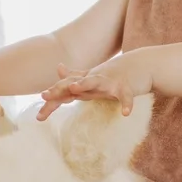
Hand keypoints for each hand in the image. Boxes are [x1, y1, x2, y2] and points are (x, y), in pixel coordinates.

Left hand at [37, 55, 152, 120]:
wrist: (142, 64)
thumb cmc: (116, 74)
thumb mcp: (93, 76)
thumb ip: (75, 75)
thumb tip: (58, 68)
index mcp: (86, 81)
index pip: (65, 91)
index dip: (52, 100)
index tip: (38, 117)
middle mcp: (94, 79)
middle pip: (73, 84)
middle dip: (58, 90)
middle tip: (44, 95)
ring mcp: (110, 81)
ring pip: (95, 81)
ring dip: (84, 84)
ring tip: (74, 89)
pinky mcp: (126, 85)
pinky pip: (126, 95)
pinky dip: (127, 103)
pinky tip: (126, 114)